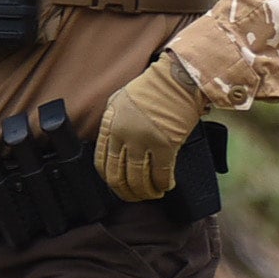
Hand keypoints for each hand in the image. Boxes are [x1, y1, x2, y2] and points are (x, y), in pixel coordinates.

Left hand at [95, 54, 204, 202]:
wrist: (176, 80)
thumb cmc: (151, 88)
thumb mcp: (119, 100)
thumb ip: (113, 122)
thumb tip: (114, 145)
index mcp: (110, 125)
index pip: (102, 163)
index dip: (109, 180)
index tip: (118, 185)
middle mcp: (123, 135)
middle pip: (118, 176)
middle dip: (126, 192)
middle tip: (134, 197)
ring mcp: (144, 142)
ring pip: (139, 179)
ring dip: (145, 192)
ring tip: (152, 194)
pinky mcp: (165, 145)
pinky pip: (161, 174)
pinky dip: (163, 184)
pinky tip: (166, 187)